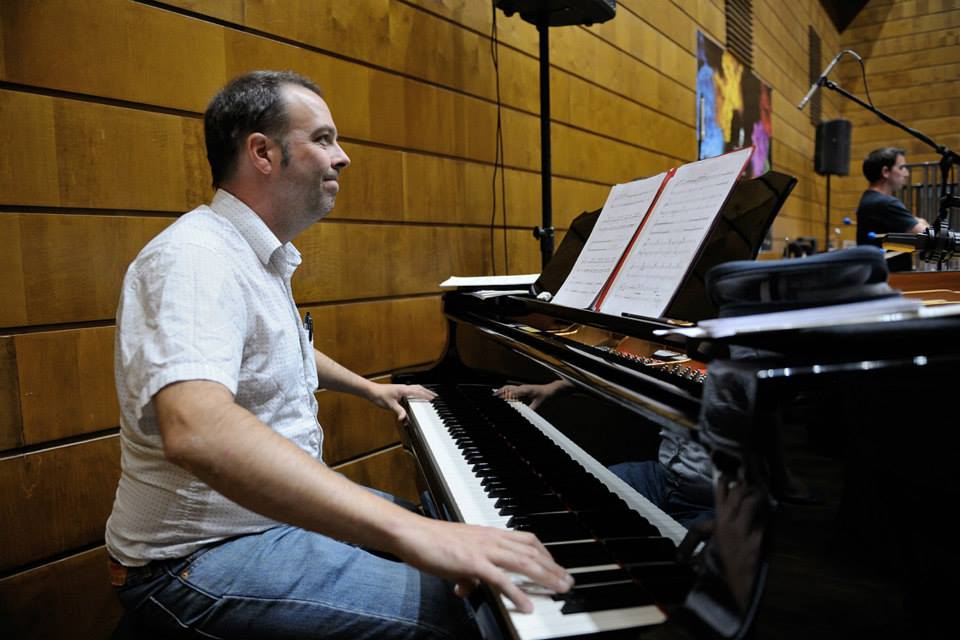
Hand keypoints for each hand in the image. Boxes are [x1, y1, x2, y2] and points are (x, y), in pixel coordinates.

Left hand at [367, 383, 435, 420]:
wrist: (371, 391)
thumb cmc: (379, 395)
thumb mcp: (390, 405)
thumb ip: (399, 411)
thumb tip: (404, 418)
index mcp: (404, 390)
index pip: (418, 392)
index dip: (426, 395)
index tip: (433, 399)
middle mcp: (404, 387)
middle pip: (419, 388)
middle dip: (428, 392)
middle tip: (435, 396)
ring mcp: (401, 388)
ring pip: (415, 388)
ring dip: (423, 391)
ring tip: (428, 395)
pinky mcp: (398, 390)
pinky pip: (411, 389)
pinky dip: (417, 391)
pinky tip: (416, 395)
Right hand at [395, 518, 573, 612]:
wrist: (411, 534)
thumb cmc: (430, 542)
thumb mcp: (455, 557)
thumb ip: (467, 572)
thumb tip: (468, 587)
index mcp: (489, 534)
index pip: (525, 539)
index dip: (544, 553)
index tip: (555, 566)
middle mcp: (491, 538)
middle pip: (531, 551)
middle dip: (553, 567)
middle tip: (567, 581)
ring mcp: (483, 549)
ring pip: (523, 562)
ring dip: (545, 576)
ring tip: (560, 589)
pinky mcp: (473, 562)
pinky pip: (500, 579)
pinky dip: (517, 592)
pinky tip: (527, 605)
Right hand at [494, 380, 569, 409]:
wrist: (551, 390)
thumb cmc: (546, 395)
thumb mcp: (539, 404)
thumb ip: (531, 409)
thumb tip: (525, 415)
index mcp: (525, 390)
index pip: (511, 393)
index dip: (503, 397)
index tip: (497, 400)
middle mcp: (522, 387)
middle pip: (507, 388)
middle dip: (498, 393)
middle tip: (491, 398)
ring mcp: (522, 387)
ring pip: (508, 387)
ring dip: (500, 391)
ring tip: (493, 396)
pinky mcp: (522, 389)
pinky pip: (511, 389)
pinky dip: (504, 391)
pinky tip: (502, 395)